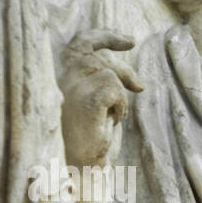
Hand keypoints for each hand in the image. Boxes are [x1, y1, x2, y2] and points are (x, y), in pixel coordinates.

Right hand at [59, 29, 142, 167]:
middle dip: (123, 65)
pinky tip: (109, 123)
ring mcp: (73, 86)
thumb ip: (104, 85)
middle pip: (98, 54)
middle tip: (141, 86)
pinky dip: (120, 107)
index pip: (81, 43)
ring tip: (109, 118)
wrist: (76, 165)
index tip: (129, 41)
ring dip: (119, 97)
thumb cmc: (86, 139)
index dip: (104, 36)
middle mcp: (62, 77)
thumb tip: (136, 80)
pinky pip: (116, 91)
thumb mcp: (96, 106)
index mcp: (61, 77)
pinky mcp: (88, 98)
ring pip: (110, 74)